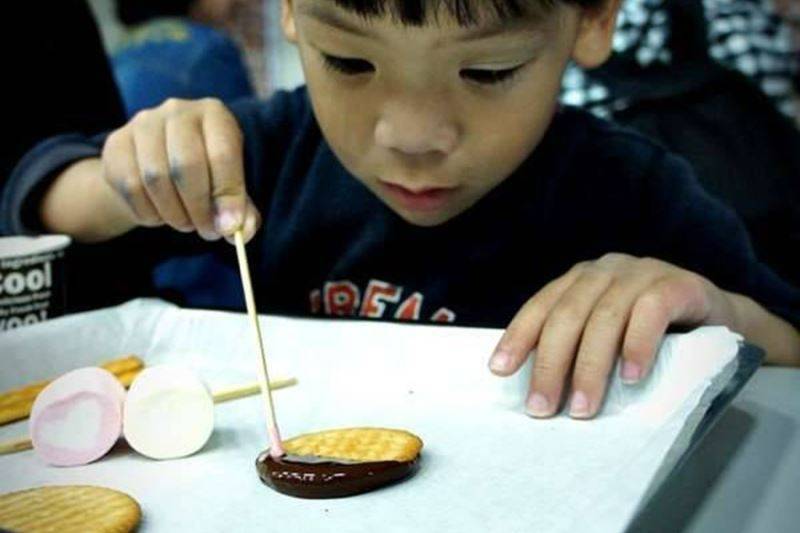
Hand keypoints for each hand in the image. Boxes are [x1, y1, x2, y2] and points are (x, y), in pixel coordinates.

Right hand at [101, 97, 259, 242]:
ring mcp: (142, 123)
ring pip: (155, 179)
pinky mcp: (116, 143)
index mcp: (215, 115)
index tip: (228, 227)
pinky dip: (149, 212)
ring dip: (174, 214)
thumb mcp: (231, 187)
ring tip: (186, 223)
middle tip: (206, 231)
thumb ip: (242, 212)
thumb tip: (234, 228)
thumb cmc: (207, 175)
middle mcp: (178, 111)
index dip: (227, 195)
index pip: (222, 155)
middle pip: (185, 166)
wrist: (157, 162)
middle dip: (199, 209)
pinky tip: (160, 214)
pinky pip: (130, 187)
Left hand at [488, 253, 735, 418]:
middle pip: (568, 315)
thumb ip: (577, 346)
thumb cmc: (651, 331)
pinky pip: (651, 312)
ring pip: (605, 317)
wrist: (719, 318)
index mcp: (580, 281)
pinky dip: (637, 346)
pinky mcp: (678, 284)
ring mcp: (641, 273)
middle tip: (542, 407)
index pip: (542, 306)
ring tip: (583, 408)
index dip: (519, 336)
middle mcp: (605, 271)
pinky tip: (631, 378)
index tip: (499, 370)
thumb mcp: (607, 333)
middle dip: (551, 364)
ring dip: (591, 367)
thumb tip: (539, 389)